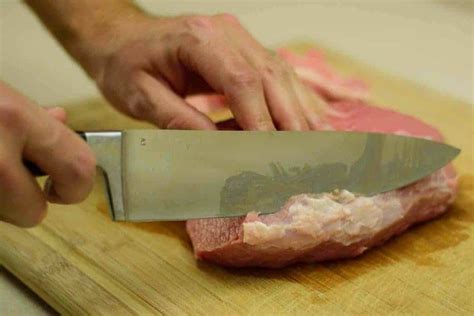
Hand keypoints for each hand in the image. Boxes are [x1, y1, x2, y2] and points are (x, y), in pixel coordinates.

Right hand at [0, 82, 95, 226]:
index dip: (75, 188)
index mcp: (15, 118)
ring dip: (3, 201)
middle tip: (20, 185)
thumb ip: (34, 117)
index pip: (78, 169)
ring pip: (5, 216)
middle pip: (31, 214)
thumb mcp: (0, 95)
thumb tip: (60, 120)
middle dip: (29, 207)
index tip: (62, 187)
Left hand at [82, 14, 326, 129]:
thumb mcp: (141, 97)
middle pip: (271, 75)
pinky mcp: (244, 48)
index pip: (241, 81)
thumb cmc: (126, 65)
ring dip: (300, 110)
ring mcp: (239, 37)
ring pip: (281, 73)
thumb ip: (180, 121)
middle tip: (306, 155)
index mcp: (198, 39)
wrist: (121, 39)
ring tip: (318, 142)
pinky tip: (309, 120)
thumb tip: (220, 149)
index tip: (273, 153)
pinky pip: (277, 73)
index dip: (261, 119)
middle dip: (291, 118)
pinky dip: (294, 99)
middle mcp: (226, 32)